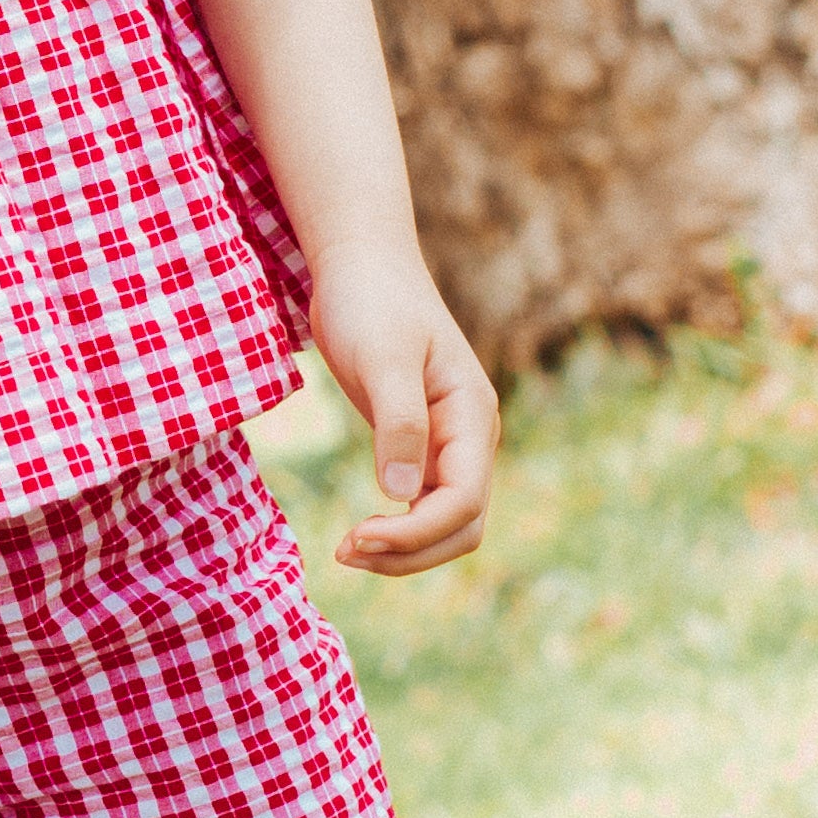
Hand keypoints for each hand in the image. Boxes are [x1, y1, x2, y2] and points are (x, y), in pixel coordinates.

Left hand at [307, 239, 497, 571]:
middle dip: (410, 552)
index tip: (357, 535)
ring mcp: (448, 445)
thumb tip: (402, 494)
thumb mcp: (382, 358)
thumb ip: (398, 423)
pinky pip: (422, 506)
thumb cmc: (371, 301)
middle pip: (462, 526)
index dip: (415, 533)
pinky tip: (360, 532)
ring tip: (346, 550)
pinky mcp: (420, 445)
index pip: (462, 502)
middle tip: (345, 552)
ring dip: (403, 548)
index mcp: (472, 417)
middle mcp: (470, 438)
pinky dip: (395, 528)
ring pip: (444, 524)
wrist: (361, 265)